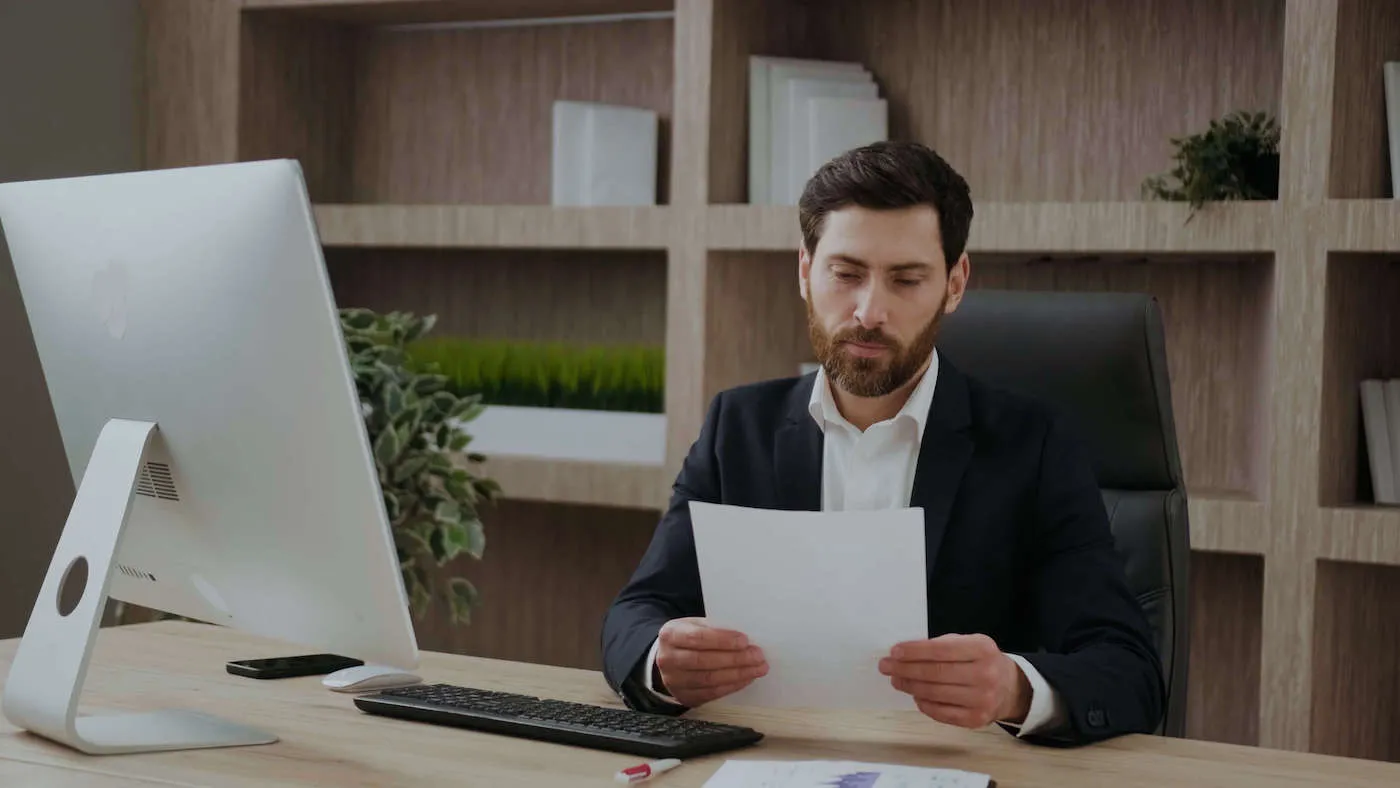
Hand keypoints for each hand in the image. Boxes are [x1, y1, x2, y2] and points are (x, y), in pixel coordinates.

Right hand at [654, 618, 768, 706]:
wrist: (669, 657)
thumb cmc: (688, 637)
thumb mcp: (695, 625)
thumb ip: (715, 629)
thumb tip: (745, 640)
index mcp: (670, 634)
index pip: (697, 638)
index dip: (722, 640)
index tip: (744, 641)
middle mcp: (667, 659)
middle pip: (703, 661)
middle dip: (735, 659)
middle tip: (758, 656)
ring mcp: (674, 681)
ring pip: (709, 680)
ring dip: (738, 674)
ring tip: (757, 668)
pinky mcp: (684, 696)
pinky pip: (711, 694)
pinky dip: (732, 686)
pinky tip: (746, 679)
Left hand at [879, 633, 1030, 728]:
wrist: (1011, 688)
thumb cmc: (981, 661)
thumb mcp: (968, 644)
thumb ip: (941, 646)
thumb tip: (904, 653)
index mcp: (982, 649)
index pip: (941, 650)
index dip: (914, 651)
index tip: (894, 652)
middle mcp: (985, 675)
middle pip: (936, 673)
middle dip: (906, 669)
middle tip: (886, 667)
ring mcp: (982, 700)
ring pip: (935, 693)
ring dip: (910, 686)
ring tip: (896, 680)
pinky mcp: (976, 719)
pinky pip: (941, 712)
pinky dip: (924, 703)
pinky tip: (915, 695)